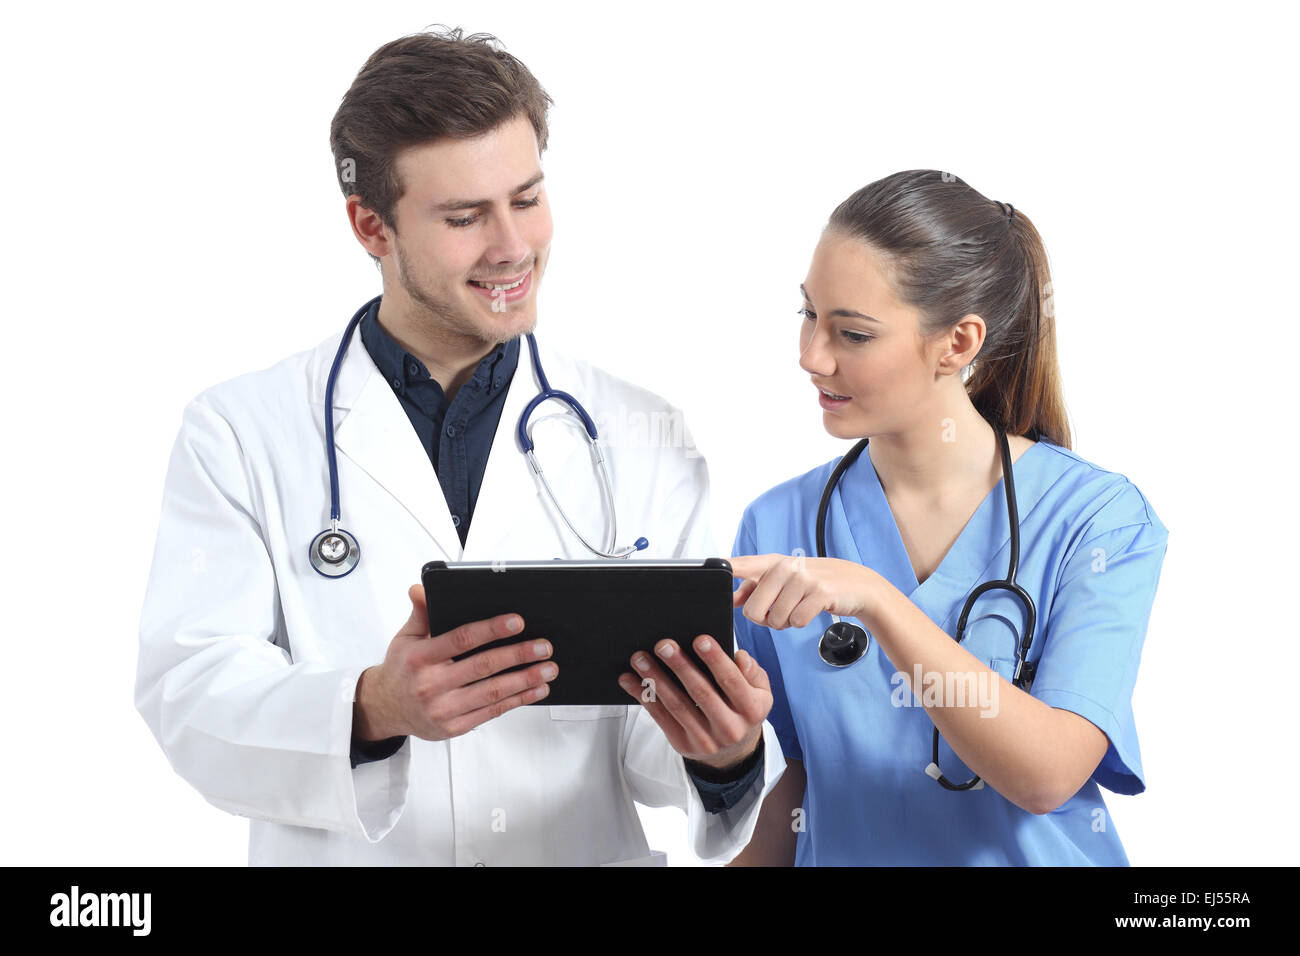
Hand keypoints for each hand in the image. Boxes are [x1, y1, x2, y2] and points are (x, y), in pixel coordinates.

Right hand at [353, 584, 558, 742]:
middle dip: (518, 655)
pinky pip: (491, 712)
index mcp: (420, 658)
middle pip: (483, 667)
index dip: (491, 629)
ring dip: (525, 680)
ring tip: (548, 668)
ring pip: (492, 692)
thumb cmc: (402, 669)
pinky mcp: (454, 727)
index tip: (517, 622)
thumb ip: (420, 613)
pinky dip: (517, 700)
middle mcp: (432, 685)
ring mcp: (444, 709)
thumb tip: (421, 588)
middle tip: (543, 646)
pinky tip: (536, 690)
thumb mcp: (406, 638)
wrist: (386, 708)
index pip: (461, 639)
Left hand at [617, 635, 770, 770]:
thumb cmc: (743, 709)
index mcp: (752, 710)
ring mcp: (706, 740)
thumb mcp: (760, 692)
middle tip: (663, 644)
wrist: (733, 752)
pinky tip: (629, 680)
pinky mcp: (683, 744)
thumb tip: (740, 656)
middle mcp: (730, 727)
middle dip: (680, 666)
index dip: (716, 660)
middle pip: (701, 693)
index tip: (699, 638)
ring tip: (640, 659)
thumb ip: (753, 673)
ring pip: (677, 705)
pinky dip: (644, 697)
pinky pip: (661, 718)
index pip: (732, 681)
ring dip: (656, 680)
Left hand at [730, 553, 875, 629]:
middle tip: (782, 610)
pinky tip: (810, 611)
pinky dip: (801, 623)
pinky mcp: (819, 593)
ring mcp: (803, 579)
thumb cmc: (815, 582)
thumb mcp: (786, 578)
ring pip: (775, 619)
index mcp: (772, 563)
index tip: (706, 569)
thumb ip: (757, 587)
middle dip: (765, 619)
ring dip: (786, 622)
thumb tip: (732, 600)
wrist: (857, 584)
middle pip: (752, 610)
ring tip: (799, 608)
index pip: (740, 565)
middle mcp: (785, 567)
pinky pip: (796, 621)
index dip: (723, 569)